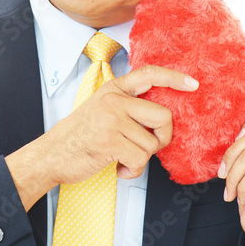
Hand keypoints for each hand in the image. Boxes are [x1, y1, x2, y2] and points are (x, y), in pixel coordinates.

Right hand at [6, 65, 197, 209]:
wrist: (52, 154)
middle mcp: (114, 100)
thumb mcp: (101, 108)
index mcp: (113, 89)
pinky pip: (140, 159)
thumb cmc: (79, 136)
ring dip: (141, 159)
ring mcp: (112, 119)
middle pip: (163, 116)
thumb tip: (160, 116)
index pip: (149, 74)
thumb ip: (126, 106)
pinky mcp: (111, 141)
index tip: (192, 84)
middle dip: (162, 137)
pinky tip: (118, 167)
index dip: (173, 77)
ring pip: (152, 144)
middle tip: (147, 146)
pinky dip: (133, 171)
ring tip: (122, 158)